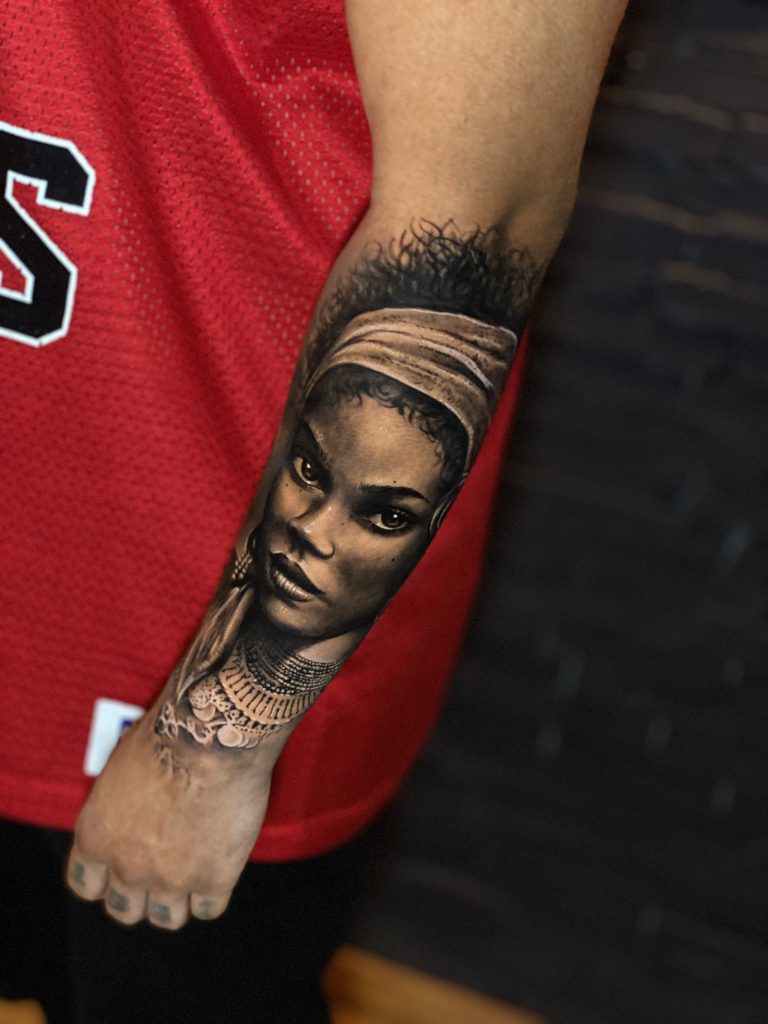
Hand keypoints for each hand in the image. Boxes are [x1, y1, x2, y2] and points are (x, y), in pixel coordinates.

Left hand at [66, 708, 275, 928]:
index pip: (86, 884)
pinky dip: (214, 892)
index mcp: (96, 835)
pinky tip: (221, 867)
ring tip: (194, 872)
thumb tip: (131, 801)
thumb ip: (119, 800)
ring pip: (167, 918)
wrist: (211, 738)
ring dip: (177, 899)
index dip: (104, 878)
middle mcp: (127, 866)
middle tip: (161, 869)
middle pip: (124, 909)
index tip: (119, 867)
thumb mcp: (121, 765)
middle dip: (140, 893)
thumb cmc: (166, 734)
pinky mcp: (214, 878)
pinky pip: (209, 908)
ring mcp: (171, 879)